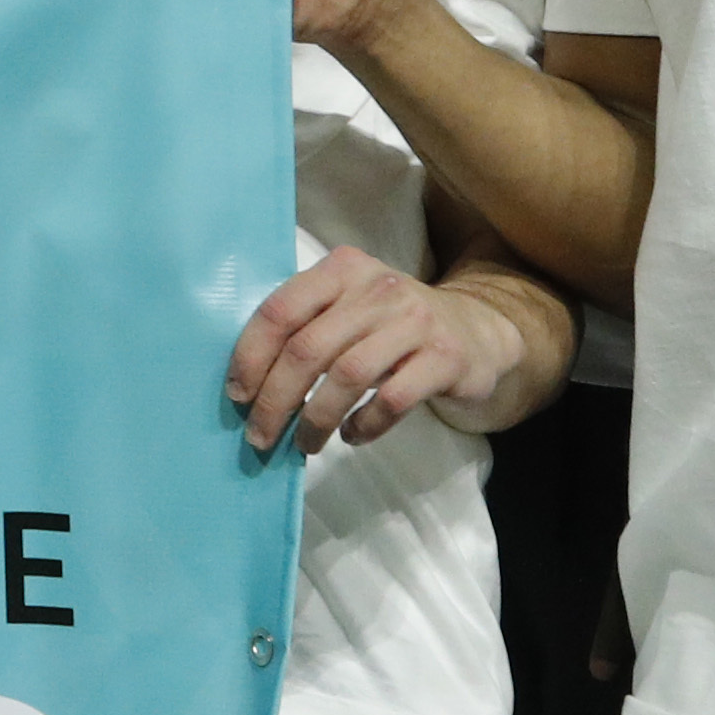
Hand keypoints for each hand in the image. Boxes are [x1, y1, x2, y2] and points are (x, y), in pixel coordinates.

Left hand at [227, 242, 529, 451]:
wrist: (477, 330)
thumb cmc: (392, 325)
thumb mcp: (349, 307)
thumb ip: (306, 327)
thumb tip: (247, 383)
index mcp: (341, 269)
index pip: (280, 309)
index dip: (251, 356)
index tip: (237, 396)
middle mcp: (377, 287)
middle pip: (308, 348)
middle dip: (275, 399)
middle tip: (261, 436)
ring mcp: (415, 320)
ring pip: (347, 375)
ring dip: (315, 418)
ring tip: (304, 444)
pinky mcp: (444, 357)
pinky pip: (392, 399)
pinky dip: (365, 424)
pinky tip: (352, 435)